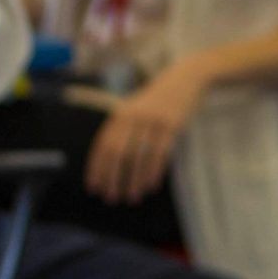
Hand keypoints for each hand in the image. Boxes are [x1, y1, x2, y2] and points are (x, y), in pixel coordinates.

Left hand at [84, 60, 208, 204]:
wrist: (184, 80)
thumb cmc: (156, 101)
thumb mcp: (134, 110)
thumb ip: (121, 131)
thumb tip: (107, 163)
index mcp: (119, 115)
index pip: (102, 146)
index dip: (96, 168)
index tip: (94, 187)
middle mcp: (132, 117)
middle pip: (117, 153)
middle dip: (112, 178)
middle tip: (111, 198)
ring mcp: (152, 120)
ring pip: (138, 156)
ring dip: (133, 180)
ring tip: (131, 198)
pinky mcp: (171, 125)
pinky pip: (160, 154)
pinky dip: (153, 172)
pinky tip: (150, 187)